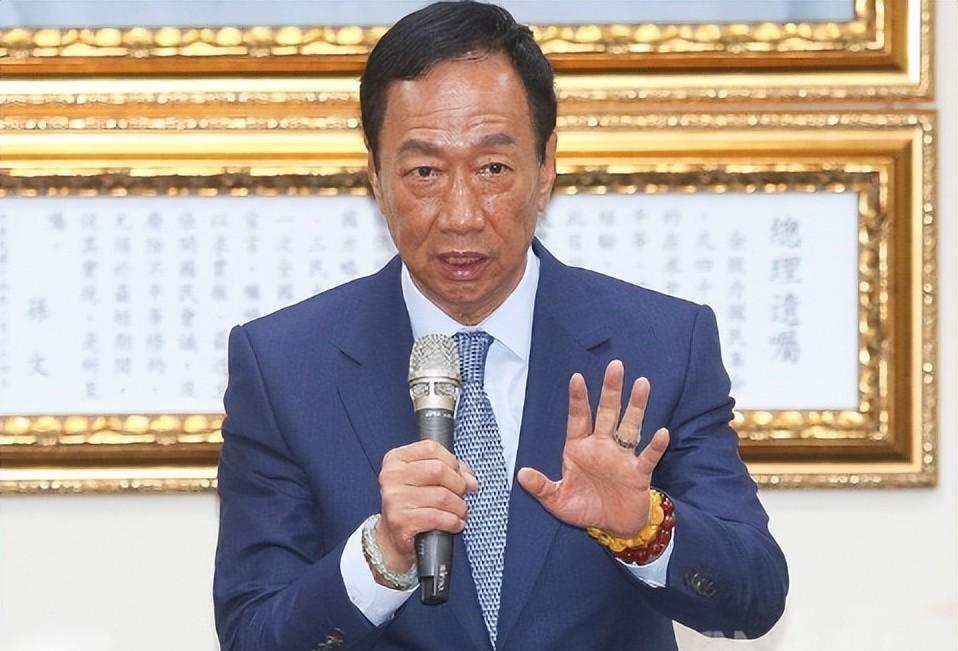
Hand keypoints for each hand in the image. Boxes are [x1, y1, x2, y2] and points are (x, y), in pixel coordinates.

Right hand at [376, 440, 477, 577]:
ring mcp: (394, 498)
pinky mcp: (400, 521)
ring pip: (442, 496)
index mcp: (396, 459)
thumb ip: (450, 471)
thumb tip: (470, 480)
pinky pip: (438, 517)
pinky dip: (453, 522)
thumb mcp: (426, 480)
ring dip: (459, 507)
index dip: (452, 461)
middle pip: (438, 470)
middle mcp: (391, 476)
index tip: (460, 475)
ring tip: (459, 512)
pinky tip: (454, 524)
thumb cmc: (413, 505)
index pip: (431, 448)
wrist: (393, 537)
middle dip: (458, 485)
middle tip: (462, 495)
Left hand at [517, 360, 669, 537]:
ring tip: (642, 384)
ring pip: (629, 427)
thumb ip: (541, 487)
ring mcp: (622, 458)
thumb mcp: (557, 500)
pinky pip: (648, 457)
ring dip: (636, 407)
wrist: (612, 528)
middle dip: (610, 390)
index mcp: (580, 448)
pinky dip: (655, 446)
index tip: (576, 377)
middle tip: (615, 365)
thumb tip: (521, 474)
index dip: (577, 399)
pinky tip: (661, 432)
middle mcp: (602, 446)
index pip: (578, 418)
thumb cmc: (584, 507)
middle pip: (607, 413)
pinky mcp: (638, 474)